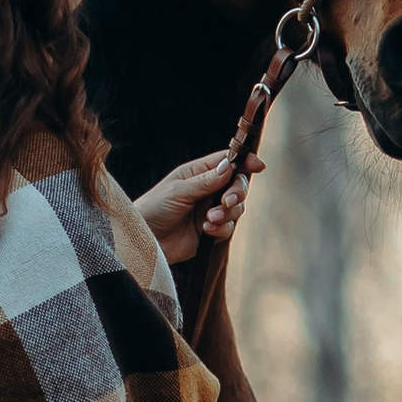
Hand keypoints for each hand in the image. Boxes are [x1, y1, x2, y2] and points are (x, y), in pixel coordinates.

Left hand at [133, 146, 252, 265]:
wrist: (143, 239)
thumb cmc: (153, 208)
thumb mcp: (178, 191)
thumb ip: (206, 181)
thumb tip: (229, 166)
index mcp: (198, 173)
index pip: (228, 162)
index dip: (245, 161)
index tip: (258, 166)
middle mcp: (207, 190)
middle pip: (237, 185)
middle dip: (237, 192)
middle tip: (226, 201)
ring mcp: (210, 210)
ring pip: (236, 207)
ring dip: (226, 213)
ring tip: (208, 219)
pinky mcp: (210, 230)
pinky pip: (228, 228)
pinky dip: (220, 228)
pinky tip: (205, 230)